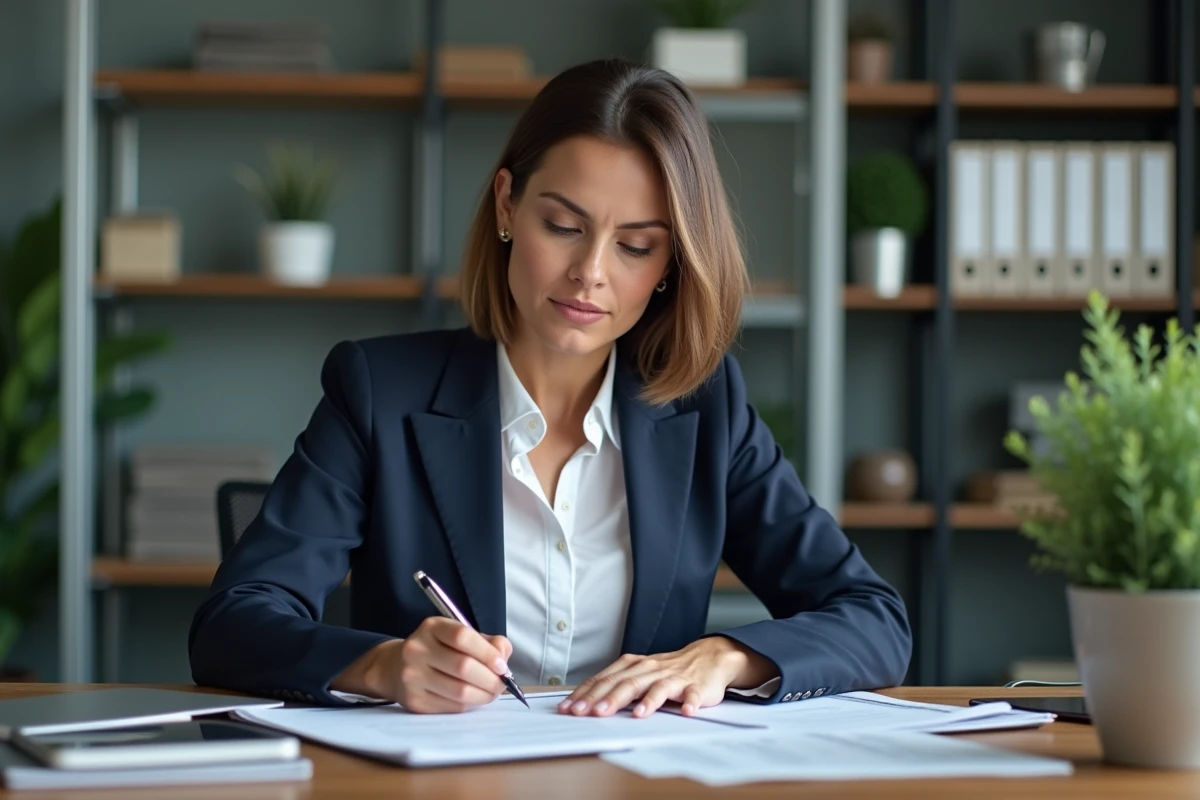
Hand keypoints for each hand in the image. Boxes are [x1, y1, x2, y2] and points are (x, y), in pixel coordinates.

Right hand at [336, 618, 512, 713]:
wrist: (396, 668)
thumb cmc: (439, 650)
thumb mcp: (459, 636)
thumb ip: (487, 642)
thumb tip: (503, 657)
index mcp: (431, 627)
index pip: (462, 636)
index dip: (488, 653)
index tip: (502, 666)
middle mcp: (417, 649)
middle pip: (463, 667)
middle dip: (491, 679)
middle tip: (502, 683)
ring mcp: (412, 676)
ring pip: (460, 691)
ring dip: (484, 695)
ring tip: (492, 692)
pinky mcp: (414, 701)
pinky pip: (452, 706)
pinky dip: (470, 704)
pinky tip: (473, 698)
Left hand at [558, 636, 775, 718]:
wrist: (708, 658)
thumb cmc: (668, 671)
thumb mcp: (638, 674)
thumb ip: (615, 686)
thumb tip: (582, 702)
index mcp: (633, 666)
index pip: (604, 679)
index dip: (585, 693)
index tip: (568, 708)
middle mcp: (650, 669)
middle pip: (625, 683)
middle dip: (605, 699)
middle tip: (588, 713)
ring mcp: (673, 677)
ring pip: (656, 688)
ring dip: (646, 702)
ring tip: (635, 715)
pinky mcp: (695, 687)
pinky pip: (692, 695)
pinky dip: (689, 703)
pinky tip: (685, 711)